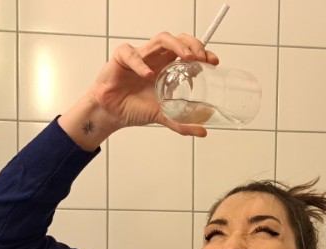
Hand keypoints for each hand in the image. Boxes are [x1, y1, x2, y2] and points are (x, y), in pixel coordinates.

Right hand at [59, 32, 218, 149]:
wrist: (111, 113)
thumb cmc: (135, 107)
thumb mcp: (162, 116)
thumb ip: (181, 123)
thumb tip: (204, 131)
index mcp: (168, 67)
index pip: (189, 52)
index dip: (202, 52)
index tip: (213, 61)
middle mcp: (157, 58)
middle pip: (179, 40)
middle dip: (193, 45)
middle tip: (202, 58)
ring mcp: (141, 55)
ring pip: (162, 39)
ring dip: (177, 45)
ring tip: (186, 58)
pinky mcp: (122, 57)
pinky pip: (132, 54)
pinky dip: (141, 64)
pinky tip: (148, 75)